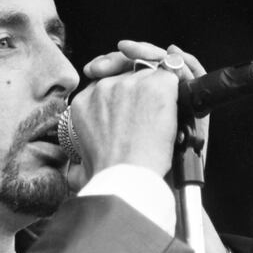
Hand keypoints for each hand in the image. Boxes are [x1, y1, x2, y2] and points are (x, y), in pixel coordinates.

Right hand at [67, 52, 178, 186]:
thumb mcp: (82, 166)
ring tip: (162, 116)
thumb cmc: (108, 175)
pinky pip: (171, 79)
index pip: (105, 85)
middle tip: (149, 113)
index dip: (119, 97)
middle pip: (127, 76)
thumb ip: (79, 162)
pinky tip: (174, 110)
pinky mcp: (156, 86)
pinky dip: (176, 94)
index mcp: (85, 102)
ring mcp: (130, 84)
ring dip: (158, 93)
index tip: (128, 112)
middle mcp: (105, 88)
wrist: (126, 176)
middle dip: (140, 92)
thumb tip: (76, 171)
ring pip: (150, 76)